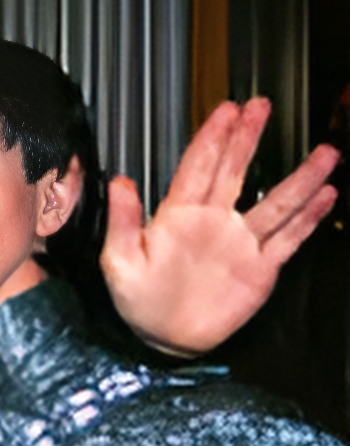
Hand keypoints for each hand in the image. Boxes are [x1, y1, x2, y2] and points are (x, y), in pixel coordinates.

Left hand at [101, 97, 338, 356]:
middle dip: (248, 138)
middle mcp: (213, 222)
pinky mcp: (259, 267)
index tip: (227, 110)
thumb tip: (120, 182)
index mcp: (178, 216)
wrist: (163, 338)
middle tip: (261, 106)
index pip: (199, 166)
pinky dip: (308, 218)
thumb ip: (123, 221)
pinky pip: (288, 238)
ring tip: (324, 153)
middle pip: (235, 171)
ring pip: (275, 203)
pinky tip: (326, 196)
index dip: (213, 137)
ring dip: (300, 178)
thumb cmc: (137, 300)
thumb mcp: (119, 261)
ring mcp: (239, 242)